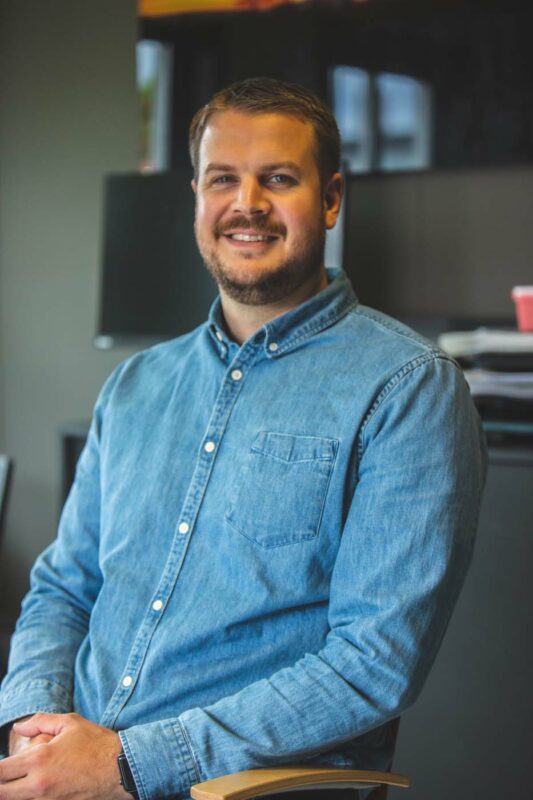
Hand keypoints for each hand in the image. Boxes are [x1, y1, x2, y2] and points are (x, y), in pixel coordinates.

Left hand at [0, 712, 129, 799]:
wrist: (120, 768)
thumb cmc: (96, 743)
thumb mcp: (70, 723)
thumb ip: (40, 721)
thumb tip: (19, 728)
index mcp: (39, 759)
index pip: (0, 772)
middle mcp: (38, 785)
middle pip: (2, 793)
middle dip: (0, 784)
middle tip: (5, 776)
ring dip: (14, 792)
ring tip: (18, 781)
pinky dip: (29, 798)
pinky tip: (34, 789)